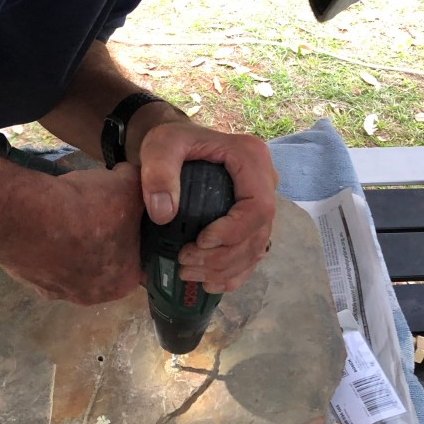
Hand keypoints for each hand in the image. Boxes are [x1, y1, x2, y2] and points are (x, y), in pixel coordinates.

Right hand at [0, 164, 145, 305]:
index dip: (138, 232)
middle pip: (109, 261)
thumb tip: (135, 178)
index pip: (143, 257)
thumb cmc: (86, 209)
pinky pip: (48, 260)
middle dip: (106, 237)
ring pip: (77, 262)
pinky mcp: (31, 282)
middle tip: (98, 209)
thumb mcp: (127, 185)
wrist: (28, 217)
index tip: (128, 212)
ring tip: (70, 212)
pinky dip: (50, 243)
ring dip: (76, 241)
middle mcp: (95, 296)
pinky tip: (48, 221)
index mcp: (125, 280)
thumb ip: (139, 183)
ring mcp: (60, 292)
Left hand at [136, 122, 276, 293]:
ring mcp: (261, 200)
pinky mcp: (251, 217)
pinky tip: (212, 283)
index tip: (199, 242)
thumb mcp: (160, 146)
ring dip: (227, 269)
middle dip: (224, 256)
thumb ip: (158, 172)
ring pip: (257, 246)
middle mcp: (265, 180)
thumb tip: (164, 214)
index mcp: (252, 158)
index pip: (258, 206)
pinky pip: (253, 250)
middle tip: (186, 264)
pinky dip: (235, 272)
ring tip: (190, 274)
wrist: (175, 142)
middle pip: (258, 231)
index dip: (233, 232)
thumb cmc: (170, 140)